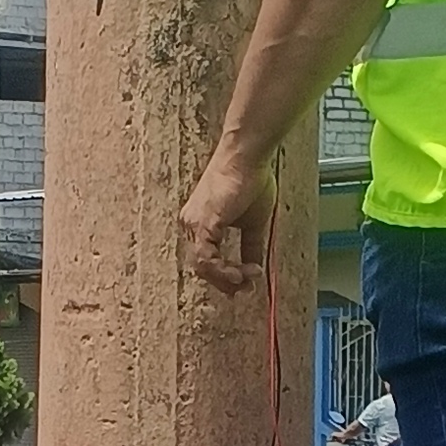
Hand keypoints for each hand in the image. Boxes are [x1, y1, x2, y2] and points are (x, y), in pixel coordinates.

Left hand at [181, 143, 276, 297]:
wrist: (248, 157)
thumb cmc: (250, 180)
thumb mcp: (253, 224)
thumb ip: (250, 248)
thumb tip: (254, 271)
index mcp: (199, 224)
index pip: (205, 261)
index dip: (223, 277)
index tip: (244, 285)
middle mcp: (191, 224)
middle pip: (200, 268)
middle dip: (225, 282)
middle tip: (246, 288)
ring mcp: (194, 224)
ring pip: (202, 267)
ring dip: (226, 278)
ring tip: (247, 278)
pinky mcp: (202, 222)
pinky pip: (206, 258)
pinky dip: (224, 270)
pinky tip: (242, 272)